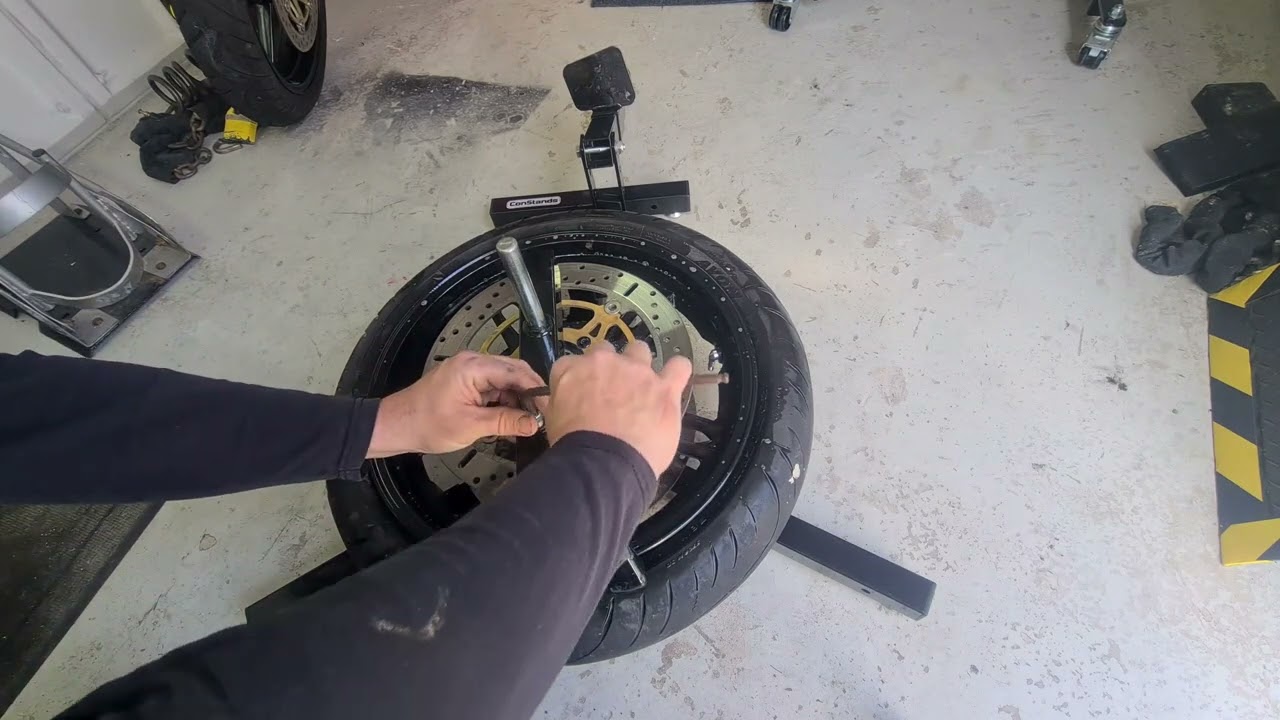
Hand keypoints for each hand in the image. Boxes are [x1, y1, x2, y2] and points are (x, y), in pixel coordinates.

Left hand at [367, 352, 544, 456]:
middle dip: (528, 394)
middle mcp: (473, 362)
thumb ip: (505, 422)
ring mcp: (469, 370)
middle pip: (513, 372)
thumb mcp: (471, 426)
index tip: (550, 408)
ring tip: (527, 421)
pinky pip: (493, 387)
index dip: (535, 390)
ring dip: (516, 399)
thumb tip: (534, 424)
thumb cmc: (428, 424)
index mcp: (473, 367)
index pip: (516, 372)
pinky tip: (510, 418)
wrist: (397, 425)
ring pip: (504, 380)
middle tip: (542, 415)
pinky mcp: (466, 381)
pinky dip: (503, 401)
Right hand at [545, 342, 692, 476]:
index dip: (582, 377)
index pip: (574, 362)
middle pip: (607, 351)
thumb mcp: (552, 421)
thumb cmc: (576, 447)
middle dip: (610, 367)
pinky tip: (674, 380)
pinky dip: (677, 371)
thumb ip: (558, 402)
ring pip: (640, 350)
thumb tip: (562, 402)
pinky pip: (678, 366)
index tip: (586, 390)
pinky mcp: (664, 387)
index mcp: (573, 370)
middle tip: (613, 391)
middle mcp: (605, 363)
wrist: (602, 463)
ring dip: (640, 364)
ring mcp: (637, 372)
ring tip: (642, 386)